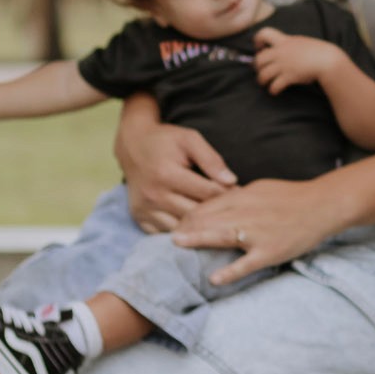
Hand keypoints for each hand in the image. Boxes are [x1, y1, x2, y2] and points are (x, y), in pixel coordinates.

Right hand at [120, 120, 237, 233]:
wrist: (133, 145)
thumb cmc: (166, 140)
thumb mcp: (190, 139)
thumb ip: (211, 159)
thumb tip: (232, 181)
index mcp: (167, 174)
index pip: (208, 193)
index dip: (229, 194)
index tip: (241, 194)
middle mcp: (153, 195)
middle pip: (196, 213)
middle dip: (217, 213)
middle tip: (234, 211)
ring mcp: (144, 209)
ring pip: (182, 228)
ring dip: (200, 226)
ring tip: (217, 220)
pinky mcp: (139, 218)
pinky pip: (165, 233)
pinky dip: (182, 232)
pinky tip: (195, 226)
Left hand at [174, 173, 348, 287]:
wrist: (323, 205)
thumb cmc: (292, 197)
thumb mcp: (261, 188)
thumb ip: (238, 195)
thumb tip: (216, 202)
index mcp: (244, 195)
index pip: (209, 203)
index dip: (189, 213)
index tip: (175, 221)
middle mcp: (247, 212)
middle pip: (209, 218)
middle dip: (186, 226)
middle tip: (168, 236)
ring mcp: (258, 233)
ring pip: (221, 236)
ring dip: (197, 240)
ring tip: (177, 246)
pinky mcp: (270, 251)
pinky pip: (246, 264)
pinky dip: (230, 271)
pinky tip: (214, 279)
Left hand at [253, 27, 341, 96]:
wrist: (327, 60)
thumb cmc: (318, 51)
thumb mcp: (302, 42)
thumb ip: (290, 44)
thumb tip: (284, 48)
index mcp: (284, 41)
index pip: (264, 33)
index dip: (257, 41)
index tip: (260, 48)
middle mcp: (281, 52)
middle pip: (258, 59)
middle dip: (257, 66)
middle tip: (261, 70)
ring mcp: (284, 65)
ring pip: (263, 74)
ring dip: (262, 80)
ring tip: (264, 83)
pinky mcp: (288, 77)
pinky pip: (274, 85)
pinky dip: (272, 90)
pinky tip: (275, 91)